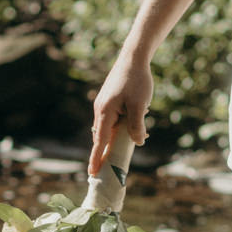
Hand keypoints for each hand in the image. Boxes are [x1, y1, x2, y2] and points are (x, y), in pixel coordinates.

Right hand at [89, 54, 153, 174]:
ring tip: (132, 142)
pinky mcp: (110, 100)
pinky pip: (112, 119)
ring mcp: (104, 104)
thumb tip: (138, 143)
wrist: (134, 58)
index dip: (97, 158)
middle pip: (102, 137)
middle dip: (107, 152)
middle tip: (112, 168)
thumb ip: (137, 126)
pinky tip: (135, 123)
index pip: (100, 141)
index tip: (92, 173)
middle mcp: (101, 110)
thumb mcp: (139, 106)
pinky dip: (120, 126)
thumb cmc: (136, 80)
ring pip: (109, 128)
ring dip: (117, 137)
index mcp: (105, 112)